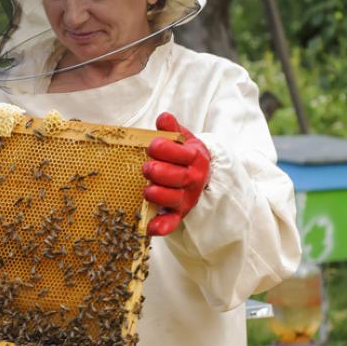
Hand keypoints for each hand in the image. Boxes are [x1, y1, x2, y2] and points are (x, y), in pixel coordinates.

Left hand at [142, 112, 210, 235]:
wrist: (199, 175)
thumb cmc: (184, 154)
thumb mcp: (182, 139)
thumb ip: (172, 129)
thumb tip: (164, 117)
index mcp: (195, 157)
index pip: (183, 154)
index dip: (166, 150)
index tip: (151, 146)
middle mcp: (193, 179)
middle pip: (179, 178)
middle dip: (161, 172)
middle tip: (147, 168)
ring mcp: (186, 197)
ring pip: (174, 199)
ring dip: (159, 195)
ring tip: (147, 189)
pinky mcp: (179, 213)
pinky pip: (172, 222)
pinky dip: (162, 226)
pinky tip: (150, 228)